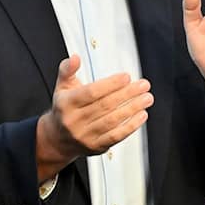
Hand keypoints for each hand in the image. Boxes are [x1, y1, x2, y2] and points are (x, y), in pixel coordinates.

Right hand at [35, 55, 152, 181]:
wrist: (57, 139)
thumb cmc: (63, 109)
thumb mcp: (61, 87)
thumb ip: (68, 70)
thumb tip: (75, 57)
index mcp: (66, 103)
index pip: (91, 93)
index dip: (110, 84)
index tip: (126, 77)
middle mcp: (74, 120)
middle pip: (105, 105)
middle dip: (127, 94)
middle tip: (143, 85)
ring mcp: (85, 135)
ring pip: (112, 120)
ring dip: (132, 108)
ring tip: (146, 98)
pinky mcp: (95, 147)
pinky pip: (116, 136)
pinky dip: (131, 125)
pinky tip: (141, 115)